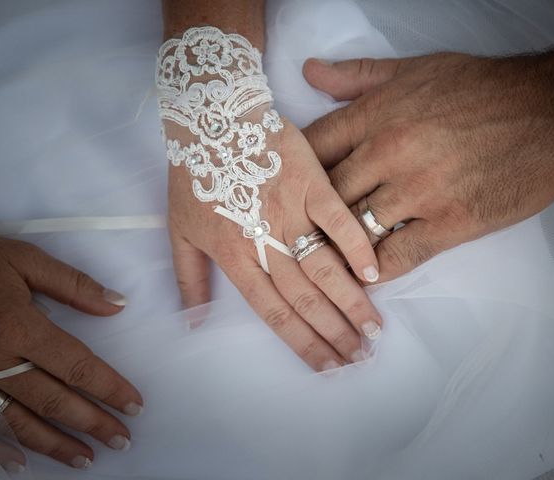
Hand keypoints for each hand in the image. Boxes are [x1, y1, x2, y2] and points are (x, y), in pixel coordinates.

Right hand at [0, 234, 142, 469]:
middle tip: (121, 439)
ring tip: (86, 458)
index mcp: (20, 328)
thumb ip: (73, 285)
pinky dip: (2, 448)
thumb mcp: (25, 260)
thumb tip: (117, 304)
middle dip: (91, 423)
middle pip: (53, 401)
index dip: (109, 388)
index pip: (77, 366)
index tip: (134, 405)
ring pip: (20, 422)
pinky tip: (23, 465)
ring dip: (55, 444)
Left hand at [168, 115, 382, 371]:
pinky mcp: (310, 182)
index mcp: (233, 256)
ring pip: (323, 267)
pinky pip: (338, 219)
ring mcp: (289, 211)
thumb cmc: (194, 174)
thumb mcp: (179, 231)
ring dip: (350, 302)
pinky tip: (375, 273)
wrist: (211, 119)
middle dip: (333, 333)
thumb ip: (188, 279)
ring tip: (373, 329)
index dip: (302, 343)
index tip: (328, 367)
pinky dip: (356, 246)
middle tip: (360, 357)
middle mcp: (264, 241)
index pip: (273, 311)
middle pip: (303, 297)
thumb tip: (192, 324)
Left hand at [302, 48, 553, 281]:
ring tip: (328, 258)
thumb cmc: (483, 89)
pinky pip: (398, 255)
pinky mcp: (450, 222)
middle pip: (328, 194)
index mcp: (377, 114)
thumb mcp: (415, 69)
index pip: (314, 148)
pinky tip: (367, 275)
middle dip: (312, 215)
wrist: (553, 111)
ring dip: (340, 246)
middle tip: (301, 233)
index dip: (297, 172)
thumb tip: (309, 73)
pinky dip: (377, 269)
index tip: (293, 188)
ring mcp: (419, 190)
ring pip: (356, 228)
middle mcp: (390, 152)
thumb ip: (357, 76)